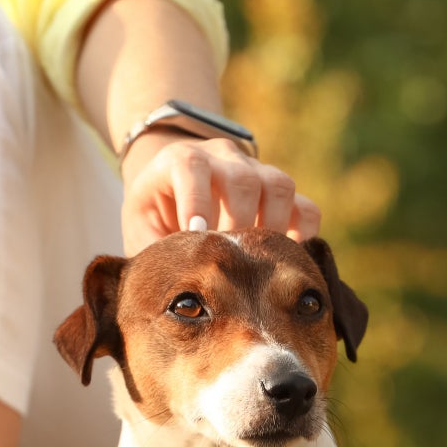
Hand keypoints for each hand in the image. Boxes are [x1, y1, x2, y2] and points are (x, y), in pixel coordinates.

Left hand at [119, 131, 319, 255]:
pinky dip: (303, 235)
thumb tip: (164, 289)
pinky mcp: (279, 193)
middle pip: (243, 179)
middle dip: (239, 223)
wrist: (173, 186)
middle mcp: (221, 157)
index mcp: (180, 160)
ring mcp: (256, 170)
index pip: (191, 168)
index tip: (199, 235)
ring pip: (279, 186)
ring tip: (257, 262)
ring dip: (273, 228)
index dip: (197, 200)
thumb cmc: (154, 215)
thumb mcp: (141, 227)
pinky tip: (285, 260)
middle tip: (229, 261)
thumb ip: (150, 249)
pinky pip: (306, 208)